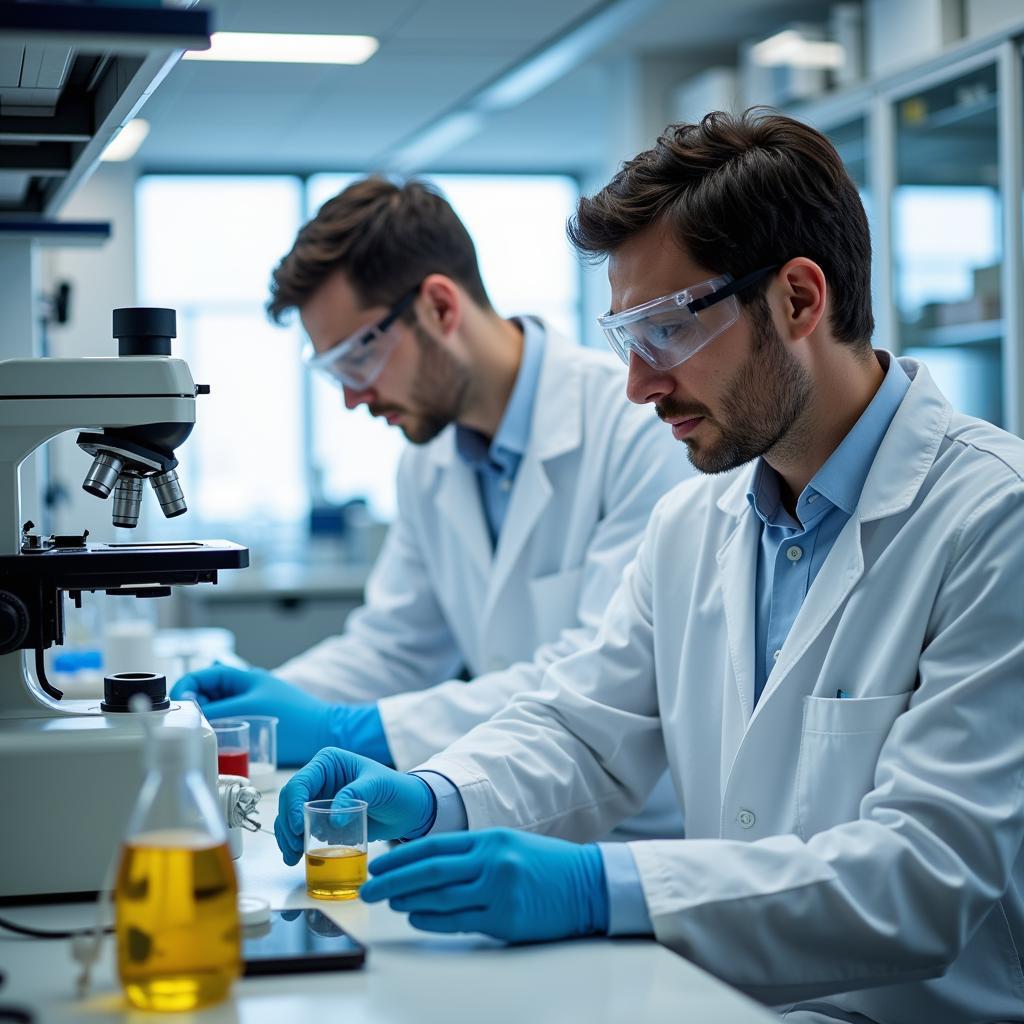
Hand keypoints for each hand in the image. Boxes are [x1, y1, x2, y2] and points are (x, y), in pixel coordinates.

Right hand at [171, 664, 332, 765]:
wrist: (324, 733)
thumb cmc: (294, 719)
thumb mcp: (248, 710)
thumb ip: (216, 709)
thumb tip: (189, 711)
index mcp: (241, 676)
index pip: (200, 676)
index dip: (184, 690)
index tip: (177, 710)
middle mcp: (243, 687)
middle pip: (204, 693)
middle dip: (191, 707)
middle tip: (184, 726)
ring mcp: (248, 704)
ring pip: (214, 710)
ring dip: (203, 720)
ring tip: (197, 735)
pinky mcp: (254, 721)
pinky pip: (227, 722)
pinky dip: (217, 729)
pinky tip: (214, 743)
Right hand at [274, 748, 435, 863]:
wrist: (408, 810)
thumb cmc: (396, 789)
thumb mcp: (378, 786)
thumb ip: (355, 795)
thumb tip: (333, 819)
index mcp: (328, 762)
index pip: (301, 782)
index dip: (294, 806)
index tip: (297, 828)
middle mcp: (319, 778)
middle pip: (290, 801)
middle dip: (287, 825)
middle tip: (292, 849)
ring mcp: (319, 798)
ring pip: (291, 816)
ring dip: (287, 837)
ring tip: (292, 857)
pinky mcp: (323, 817)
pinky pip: (302, 829)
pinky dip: (296, 843)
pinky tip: (297, 857)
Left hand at [360, 829, 608, 942]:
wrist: (588, 884)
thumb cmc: (547, 865)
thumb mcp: (508, 845)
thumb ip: (473, 854)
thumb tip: (427, 868)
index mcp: (490, 838)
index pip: (434, 846)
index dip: (401, 856)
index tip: (377, 865)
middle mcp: (491, 861)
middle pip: (430, 871)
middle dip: (393, 880)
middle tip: (369, 888)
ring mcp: (498, 891)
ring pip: (440, 897)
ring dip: (409, 900)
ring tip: (389, 902)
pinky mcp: (506, 919)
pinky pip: (459, 920)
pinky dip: (432, 919)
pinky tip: (416, 916)